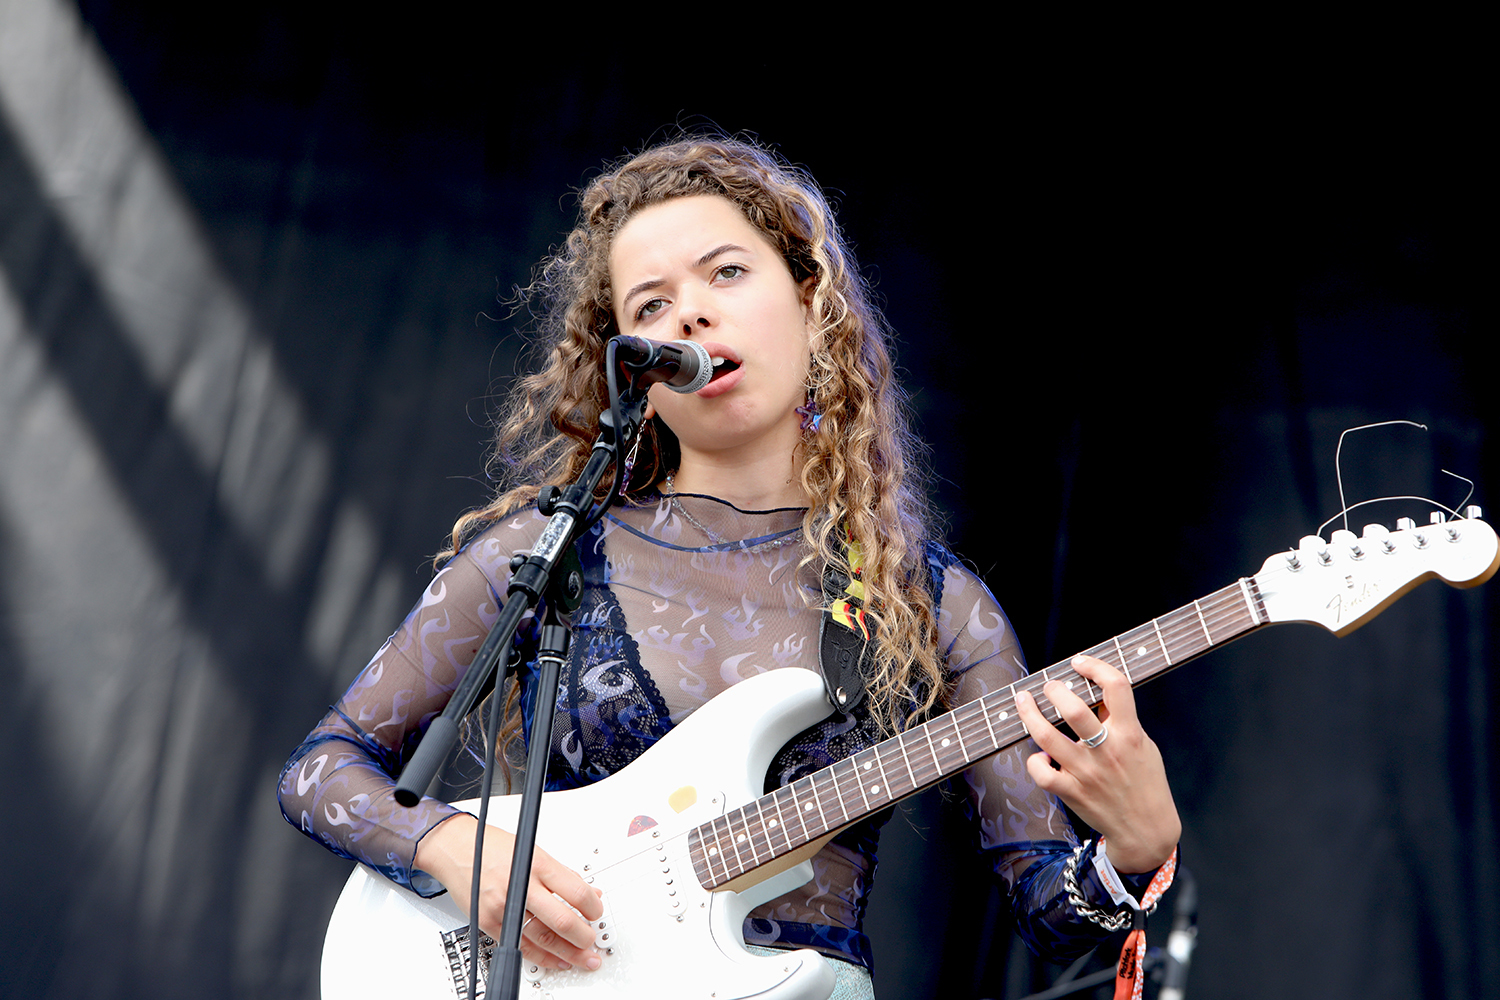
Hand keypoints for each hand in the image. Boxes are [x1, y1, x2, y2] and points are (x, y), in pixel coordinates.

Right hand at [414, 813, 604, 970]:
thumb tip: (588, 893)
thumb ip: (562, 875)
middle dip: (583, 937)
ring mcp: (504, 907)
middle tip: (592, 941)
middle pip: (562, 921)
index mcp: (537, 865)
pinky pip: (521, 947)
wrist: (457, 850)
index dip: (593, 907)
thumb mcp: (534, 851)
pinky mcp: (490, 923)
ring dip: (568, 953)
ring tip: (581, 958)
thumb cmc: (494, 847)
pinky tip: (555, 959)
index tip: (597, 913)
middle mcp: (520, 886)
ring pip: (544, 939)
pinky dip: (542, 957)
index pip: (576, 892)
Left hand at [1013, 654, 1180, 872]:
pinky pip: (1041, 772)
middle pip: (1074, 709)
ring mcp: (1087, 773)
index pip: (1116, 687)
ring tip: (1023, 701)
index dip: (1096, 667)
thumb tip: (1095, 692)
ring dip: (1029, 714)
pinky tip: (1040, 755)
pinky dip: (1035, 760)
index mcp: (1130, 735)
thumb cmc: (1144, 782)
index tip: (1080, 662)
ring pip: (1047, 736)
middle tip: (1048, 686)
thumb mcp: (1143, 746)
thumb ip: (1121, 720)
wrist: (1147, 830)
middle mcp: (1107, 751)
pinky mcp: (1072, 793)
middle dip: (1054, 690)